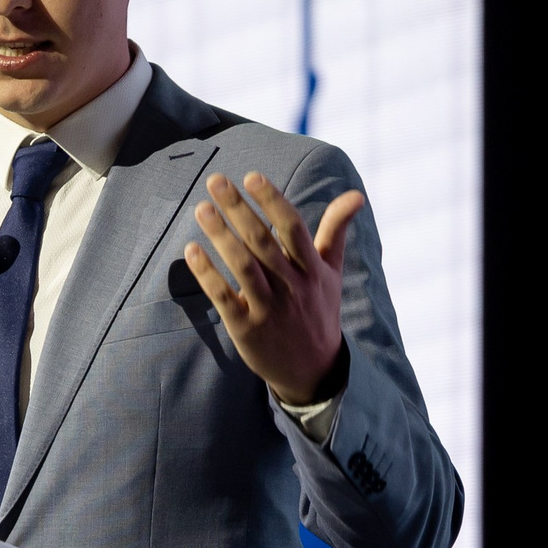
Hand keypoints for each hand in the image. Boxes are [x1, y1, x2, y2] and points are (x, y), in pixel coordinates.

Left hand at [185, 170, 362, 405]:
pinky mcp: (246, 329)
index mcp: (312, 270)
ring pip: (243, 266)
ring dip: (220, 236)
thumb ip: (336, 231)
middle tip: (216, 181)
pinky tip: (191, 251)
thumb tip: (356, 194)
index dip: (272, 201)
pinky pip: (224, 297)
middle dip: (238, 209)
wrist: (313, 370)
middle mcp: (292, 287)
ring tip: (201, 209)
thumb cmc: (318, 311)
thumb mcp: (332, 273)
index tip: (252, 176)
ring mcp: (269, 309)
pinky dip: (207, 274)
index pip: (292, 228)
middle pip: (262, 242)